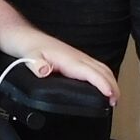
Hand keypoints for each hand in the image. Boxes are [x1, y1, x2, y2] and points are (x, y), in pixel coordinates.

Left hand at [4, 28, 118, 102]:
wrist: (24, 36)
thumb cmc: (27, 47)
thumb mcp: (28, 57)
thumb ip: (36, 64)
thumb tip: (44, 71)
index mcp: (69, 58)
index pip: (91, 72)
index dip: (103, 84)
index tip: (111, 95)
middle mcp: (77, 57)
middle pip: (102, 70)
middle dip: (113, 85)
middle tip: (116, 102)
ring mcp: (77, 57)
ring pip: (101, 68)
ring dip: (111, 81)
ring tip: (114, 97)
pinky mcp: (75, 58)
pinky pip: (95, 67)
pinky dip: (104, 76)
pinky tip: (102, 85)